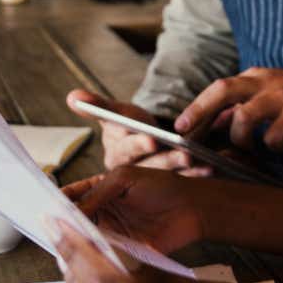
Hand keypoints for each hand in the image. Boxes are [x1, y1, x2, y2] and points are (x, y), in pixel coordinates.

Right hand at [62, 166, 205, 256]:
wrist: (193, 208)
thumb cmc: (163, 186)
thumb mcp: (125, 179)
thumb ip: (97, 193)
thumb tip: (71, 210)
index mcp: (101, 190)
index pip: (72, 197)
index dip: (57, 203)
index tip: (42, 210)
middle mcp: (104, 212)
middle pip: (75, 221)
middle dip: (63, 226)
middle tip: (49, 231)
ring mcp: (113, 232)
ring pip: (86, 239)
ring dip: (77, 243)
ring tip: (62, 245)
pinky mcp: (124, 251)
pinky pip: (103, 255)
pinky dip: (94, 257)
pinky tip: (85, 258)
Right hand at [66, 90, 209, 174]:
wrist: (146, 141)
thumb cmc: (129, 125)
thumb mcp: (116, 114)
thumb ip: (97, 106)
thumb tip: (72, 96)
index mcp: (115, 154)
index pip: (125, 149)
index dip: (137, 144)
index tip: (152, 139)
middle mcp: (129, 173)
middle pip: (148, 165)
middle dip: (166, 159)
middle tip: (185, 154)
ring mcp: (149, 181)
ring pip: (166, 175)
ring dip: (184, 169)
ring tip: (200, 161)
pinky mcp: (168, 186)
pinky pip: (183, 181)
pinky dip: (197, 174)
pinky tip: (210, 168)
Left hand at [173, 68, 282, 151]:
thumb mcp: (267, 97)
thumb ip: (242, 106)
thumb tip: (214, 120)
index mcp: (255, 76)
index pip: (219, 88)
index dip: (198, 106)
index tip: (180, 125)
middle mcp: (266, 81)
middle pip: (224, 90)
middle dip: (200, 111)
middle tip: (187, 133)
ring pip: (244, 116)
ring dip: (240, 138)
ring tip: (249, 148)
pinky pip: (273, 136)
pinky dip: (271, 146)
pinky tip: (280, 146)